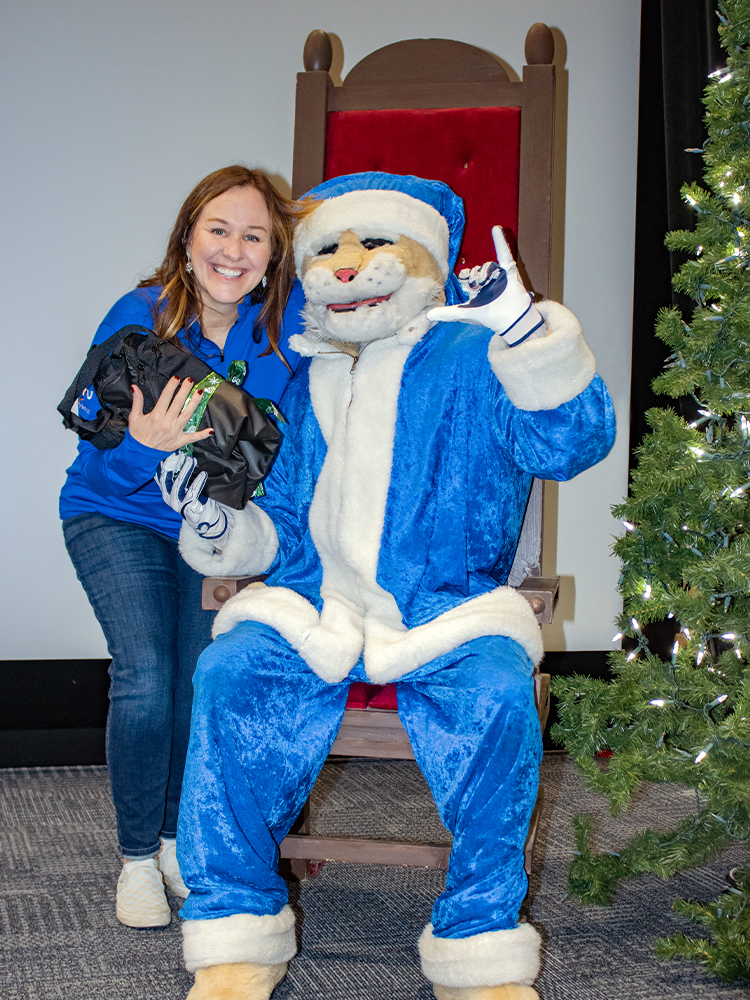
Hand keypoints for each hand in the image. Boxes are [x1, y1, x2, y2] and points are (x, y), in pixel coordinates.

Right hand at [129, 377, 213, 450]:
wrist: (140, 453)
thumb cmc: (138, 435)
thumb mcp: (134, 417)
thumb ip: (137, 401)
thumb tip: (134, 388)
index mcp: (156, 417)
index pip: (165, 397)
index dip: (171, 386)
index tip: (176, 378)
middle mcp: (167, 423)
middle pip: (178, 403)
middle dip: (185, 390)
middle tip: (190, 381)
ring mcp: (175, 432)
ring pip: (187, 415)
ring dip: (194, 403)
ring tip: (199, 392)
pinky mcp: (179, 441)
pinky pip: (192, 437)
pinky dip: (202, 435)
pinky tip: (210, 430)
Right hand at [155, 453, 232, 546]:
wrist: (205, 519)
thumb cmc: (195, 500)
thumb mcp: (184, 487)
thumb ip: (180, 476)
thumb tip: (182, 456)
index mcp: (166, 491)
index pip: (159, 475)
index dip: (162, 463)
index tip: (167, 451)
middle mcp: (168, 497)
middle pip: (166, 478)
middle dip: (172, 464)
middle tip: (180, 453)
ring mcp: (177, 503)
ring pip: (178, 484)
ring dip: (185, 471)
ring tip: (191, 460)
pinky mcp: (188, 507)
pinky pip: (192, 493)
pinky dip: (197, 482)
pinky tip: (203, 474)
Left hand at [428, 227, 545, 345]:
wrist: (509, 318)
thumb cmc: (488, 317)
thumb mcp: (464, 313)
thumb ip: (446, 313)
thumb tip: (428, 316)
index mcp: (475, 290)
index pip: (464, 277)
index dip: (464, 278)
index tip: (467, 284)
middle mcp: (485, 282)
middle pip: (474, 270)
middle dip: (474, 277)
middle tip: (478, 286)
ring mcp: (497, 275)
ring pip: (486, 265)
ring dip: (485, 274)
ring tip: (487, 283)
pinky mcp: (508, 271)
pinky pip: (503, 253)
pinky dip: (500, 241)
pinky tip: (496, 229)